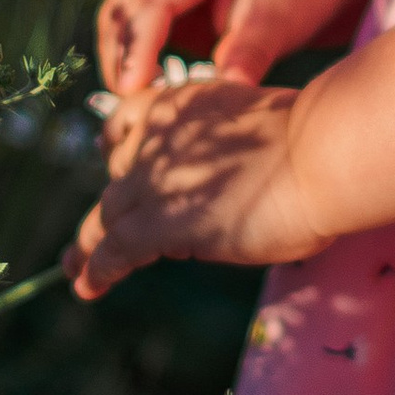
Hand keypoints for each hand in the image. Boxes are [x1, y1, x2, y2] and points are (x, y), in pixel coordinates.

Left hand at [63, 77, 330, 299]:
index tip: (110, 153)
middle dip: (107, 203)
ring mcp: (154, 180)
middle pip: (118, 176)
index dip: (117, 142)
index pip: (130, 120)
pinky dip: (97, 270)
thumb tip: (234, 177)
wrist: (322, 153)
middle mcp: (157, 138)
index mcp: (183, 105)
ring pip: (106, 216)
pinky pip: (115, 249)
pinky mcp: (160, 223)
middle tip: (93, 229)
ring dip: (86, 245)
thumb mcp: (261, 125)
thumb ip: (232, 147)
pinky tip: (87, 288)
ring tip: (73, 267)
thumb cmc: (316, 140)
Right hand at [95, 0, 356, 95]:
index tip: (132, 89)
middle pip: (125, 4)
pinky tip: (139, 88)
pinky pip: (123, 22)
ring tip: (133, 103)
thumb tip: (229, 91)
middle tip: (131, 108)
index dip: (140, 44)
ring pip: (115, 13)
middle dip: (123, 57)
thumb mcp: (281, 19)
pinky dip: (125, 55)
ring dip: (117, 58)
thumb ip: (252, 51)